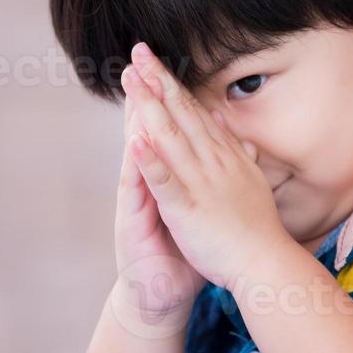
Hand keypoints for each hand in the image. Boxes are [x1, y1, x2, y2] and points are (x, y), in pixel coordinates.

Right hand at [113, 79, 205, 329]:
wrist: (161, 293)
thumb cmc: (183, 251)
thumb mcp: (198, 206)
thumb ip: (206, 172)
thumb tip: (220, 138)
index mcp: (165, 175)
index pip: (164, 127)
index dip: (162, 95)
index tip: (163, 62)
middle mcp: (146, 183)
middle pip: (145, 130)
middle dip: (143, 94)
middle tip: (139, 58)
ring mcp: (137, 201)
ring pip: (137, 153)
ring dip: (134, 119)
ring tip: (132, 85)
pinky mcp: (133, 222)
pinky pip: (137, 191)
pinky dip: (138, 167)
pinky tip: (135, 144)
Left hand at [120, 42, 289, 290]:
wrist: (265, 264)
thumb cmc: (256, 229)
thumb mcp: (249, 178)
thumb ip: (236, 148)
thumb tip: (222, 120)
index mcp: (223, 156)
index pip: (194, 113)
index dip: (173, 85)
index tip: (155, 62)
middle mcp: (212, 162)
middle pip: (180, 114)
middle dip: (157, 82)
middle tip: (138, 52)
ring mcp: (199, 184)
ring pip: (170, 138)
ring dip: (149, 106)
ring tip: (131, 80)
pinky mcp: (186, 209)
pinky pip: (165, 181)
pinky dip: (150, 160)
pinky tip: (134, 140)